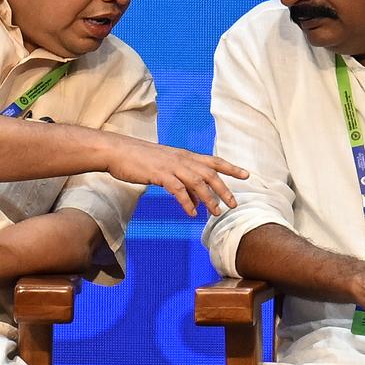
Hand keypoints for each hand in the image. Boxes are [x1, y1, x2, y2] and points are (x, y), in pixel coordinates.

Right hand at [104, 136, 248, 216]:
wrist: (118, 151)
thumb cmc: (140, 159)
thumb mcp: (165, 167)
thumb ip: (183, 181)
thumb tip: (198, 199)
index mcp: (184, 155)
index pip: (213, 160)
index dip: (231, 168)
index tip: (246, 175)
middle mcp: (181, 159)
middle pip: (210, 173)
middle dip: (224, 189)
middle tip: (233, 205)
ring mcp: (171, 166)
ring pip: (197, 182)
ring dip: (209, 199)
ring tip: (215, 213)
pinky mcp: (159, 174)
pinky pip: (178, 189)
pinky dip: (187, 202)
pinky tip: (191, 213)